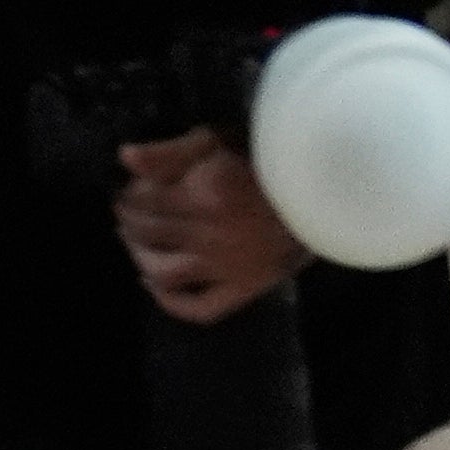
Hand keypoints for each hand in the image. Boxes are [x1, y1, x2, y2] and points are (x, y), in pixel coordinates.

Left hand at [115, 131, 305, 325]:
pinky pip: (201, 308)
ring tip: (135, 243)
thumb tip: (125, 158)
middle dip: (129, 220)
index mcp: (203, 194)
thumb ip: (170, 151)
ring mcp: (226, 265)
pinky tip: (154, 285)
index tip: (128, 189)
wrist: (325, 193)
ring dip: (139, 257)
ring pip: (163, 272)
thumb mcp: (218, 141)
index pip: (143, 199)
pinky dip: (172, 303)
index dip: (129, 193)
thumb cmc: (270, 161)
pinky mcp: (244, 288)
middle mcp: (210, 233)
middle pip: (148, 232)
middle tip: (126, 212)